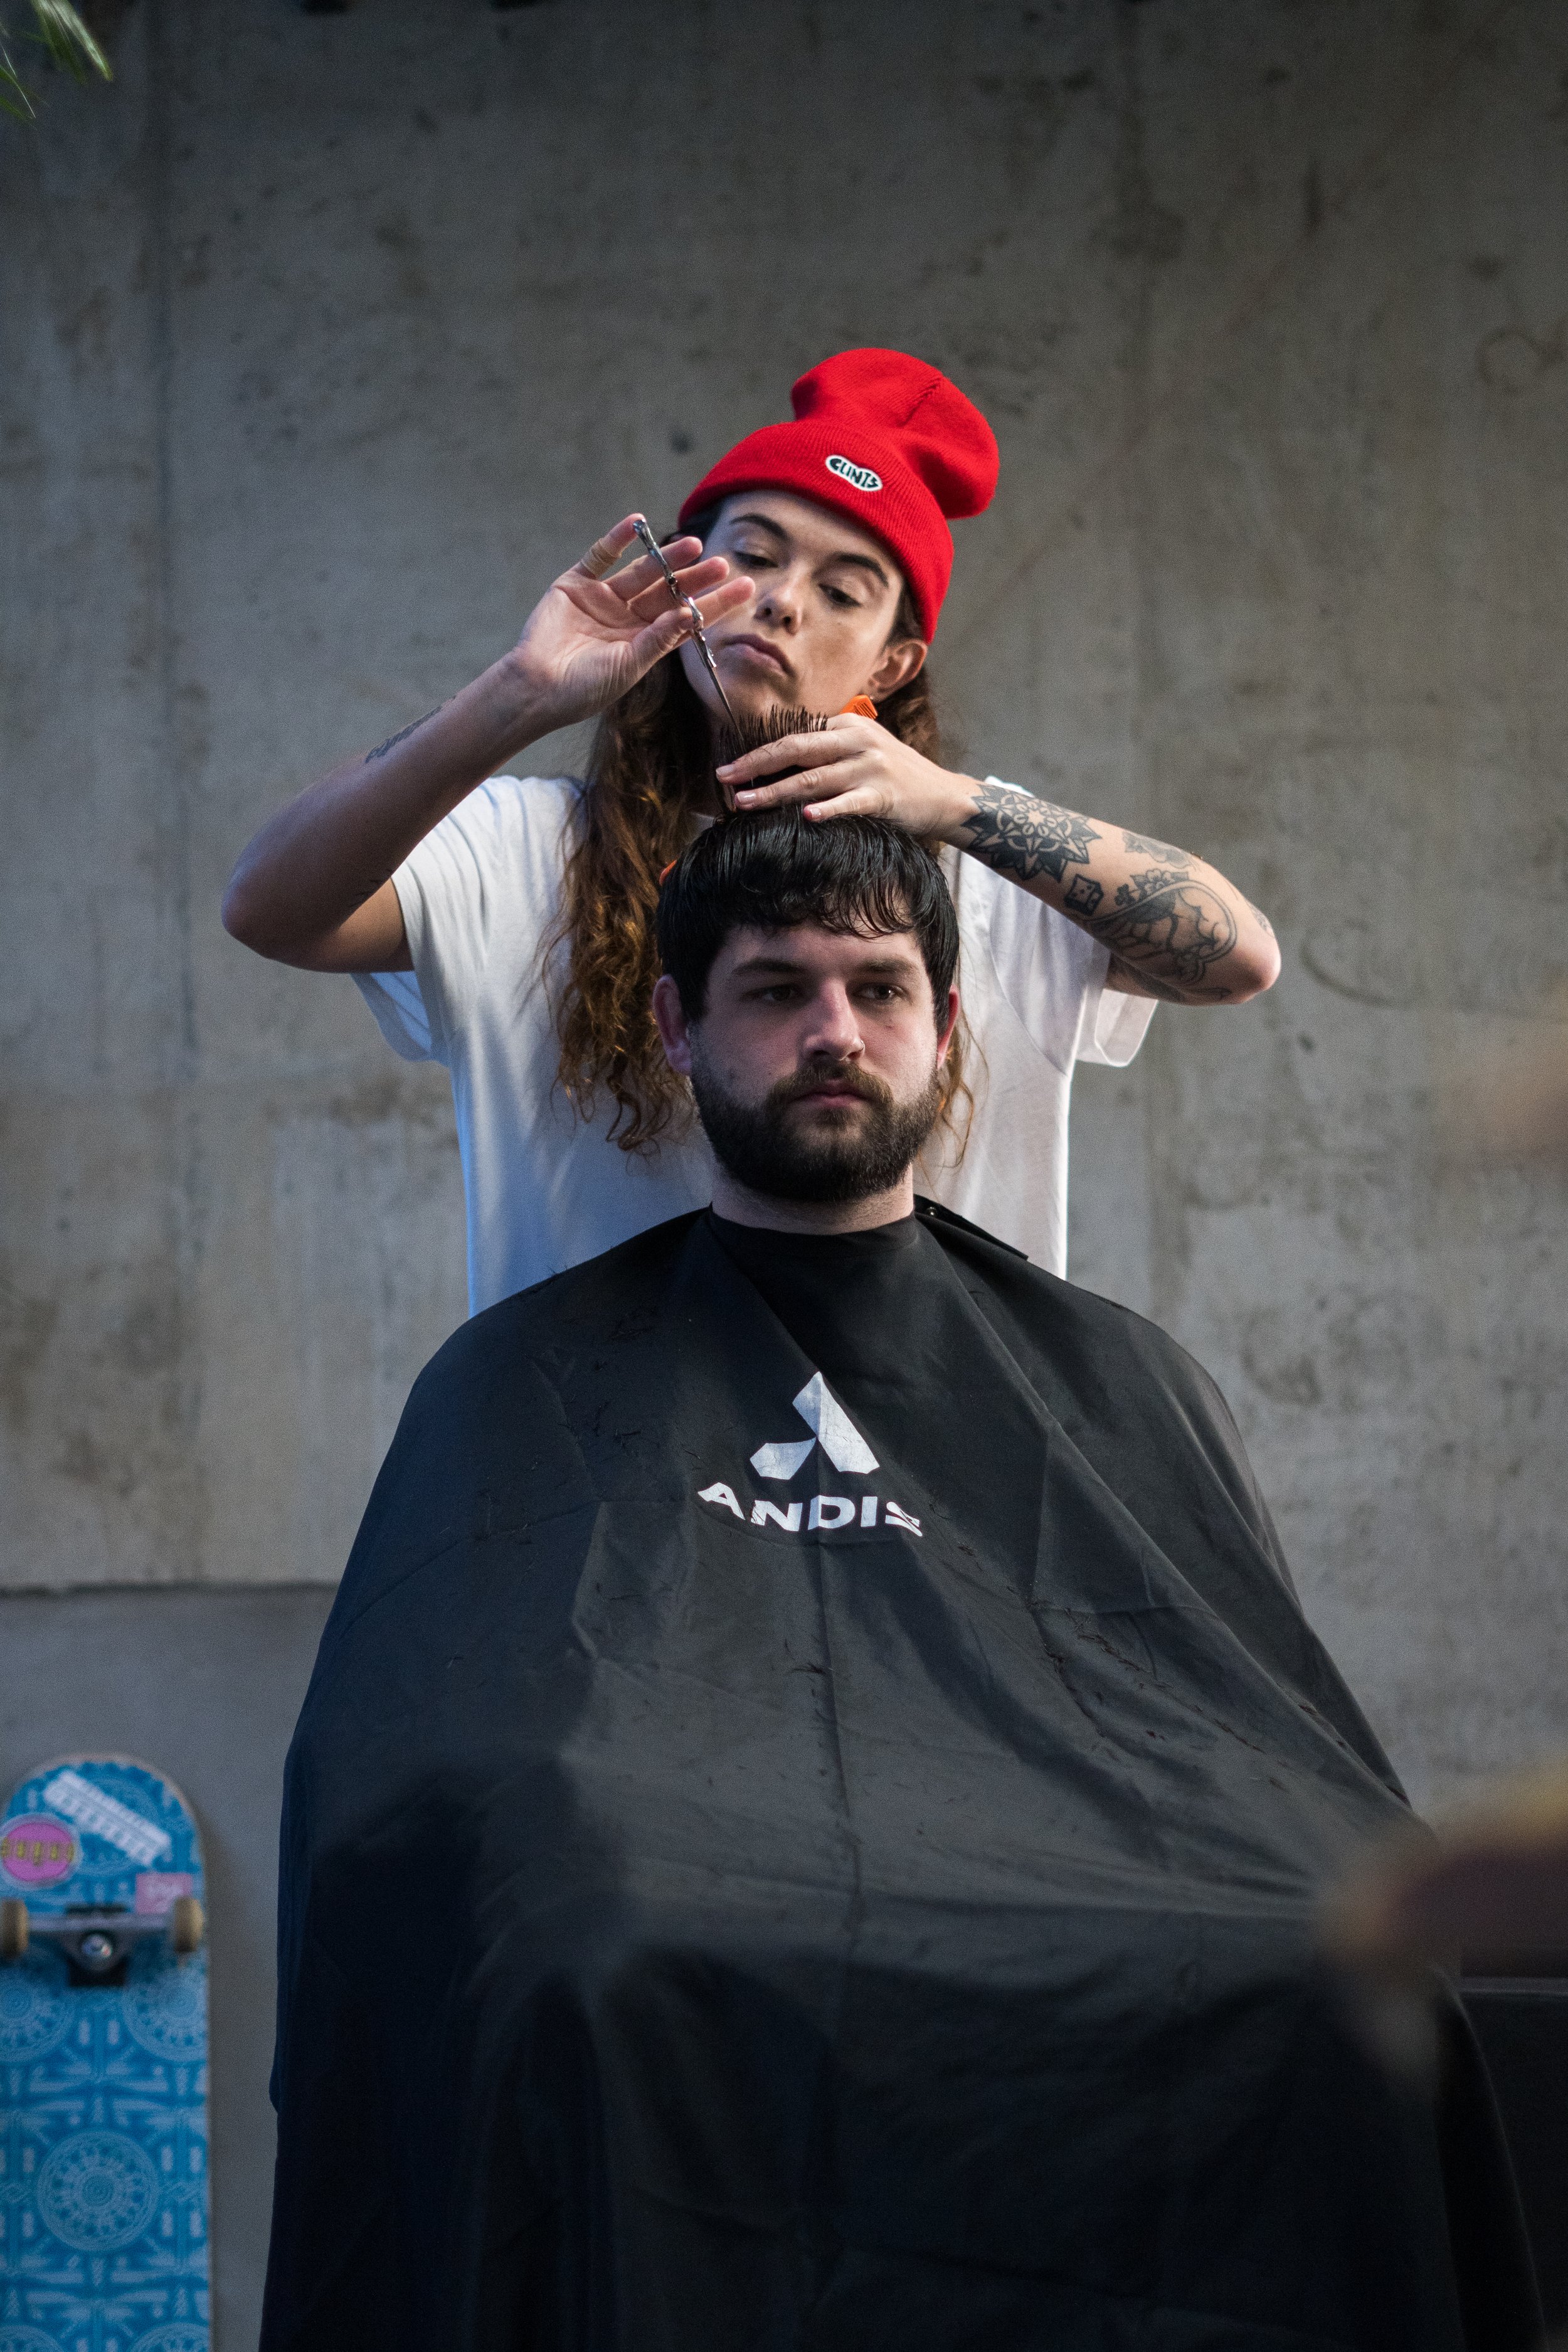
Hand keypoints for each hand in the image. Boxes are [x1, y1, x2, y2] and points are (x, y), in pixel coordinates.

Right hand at [505, 516, 752, 736]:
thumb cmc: (584, 688)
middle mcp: (629, 618)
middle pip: (669, 592)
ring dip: (665, 557)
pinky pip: (600, 556)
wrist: (535, 687)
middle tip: (724, 564)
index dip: (716, 603)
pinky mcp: (576, 585)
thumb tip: (691, 614)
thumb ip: (659, 639)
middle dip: (695, 578)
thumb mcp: (629, 667)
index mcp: (646, 642)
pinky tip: (637, 523)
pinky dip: (617, 539)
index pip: (688, 618)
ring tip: (693, 545)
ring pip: (642, 572)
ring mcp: (603, 599)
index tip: (745, 588)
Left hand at [718, 711, 977, 836]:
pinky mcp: (884, 796)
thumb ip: (827, 749)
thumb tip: (779, 760)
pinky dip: (827, 810)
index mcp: (848, 725)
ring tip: (745, 804)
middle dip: (756, 765)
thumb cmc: (896, 777)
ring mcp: (871, 768)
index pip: (794, 735)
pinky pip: (849, 803)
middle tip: (725, 780)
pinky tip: (805, 818)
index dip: (759, 752)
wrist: (943, 797)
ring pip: (813, 779)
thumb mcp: (863, 750)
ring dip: (775, 793)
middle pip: (796, 749)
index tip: (730, 769)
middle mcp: (858, 741)